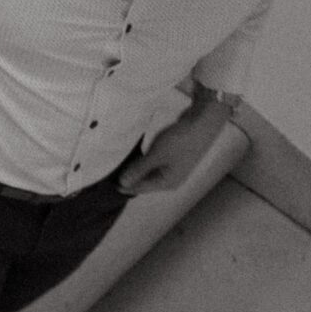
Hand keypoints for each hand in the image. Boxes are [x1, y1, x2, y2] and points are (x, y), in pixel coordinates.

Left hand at [117, 97, 231, 195]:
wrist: (202, 123)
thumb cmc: (180, 141)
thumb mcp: (156, 155)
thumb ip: (139, 170)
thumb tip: (122, 183)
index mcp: (168, 183)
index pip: (140, 188)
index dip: (124, 186)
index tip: (108, 185)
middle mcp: (172, 179)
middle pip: (146, 182)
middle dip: (131, 179)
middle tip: (110, 175)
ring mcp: (175, 168)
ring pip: (151, 173)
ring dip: (138, 170)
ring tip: (120, 166)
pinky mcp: (176, 157)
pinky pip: (156, 163)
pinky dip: (145, 161)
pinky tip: (137, 156)